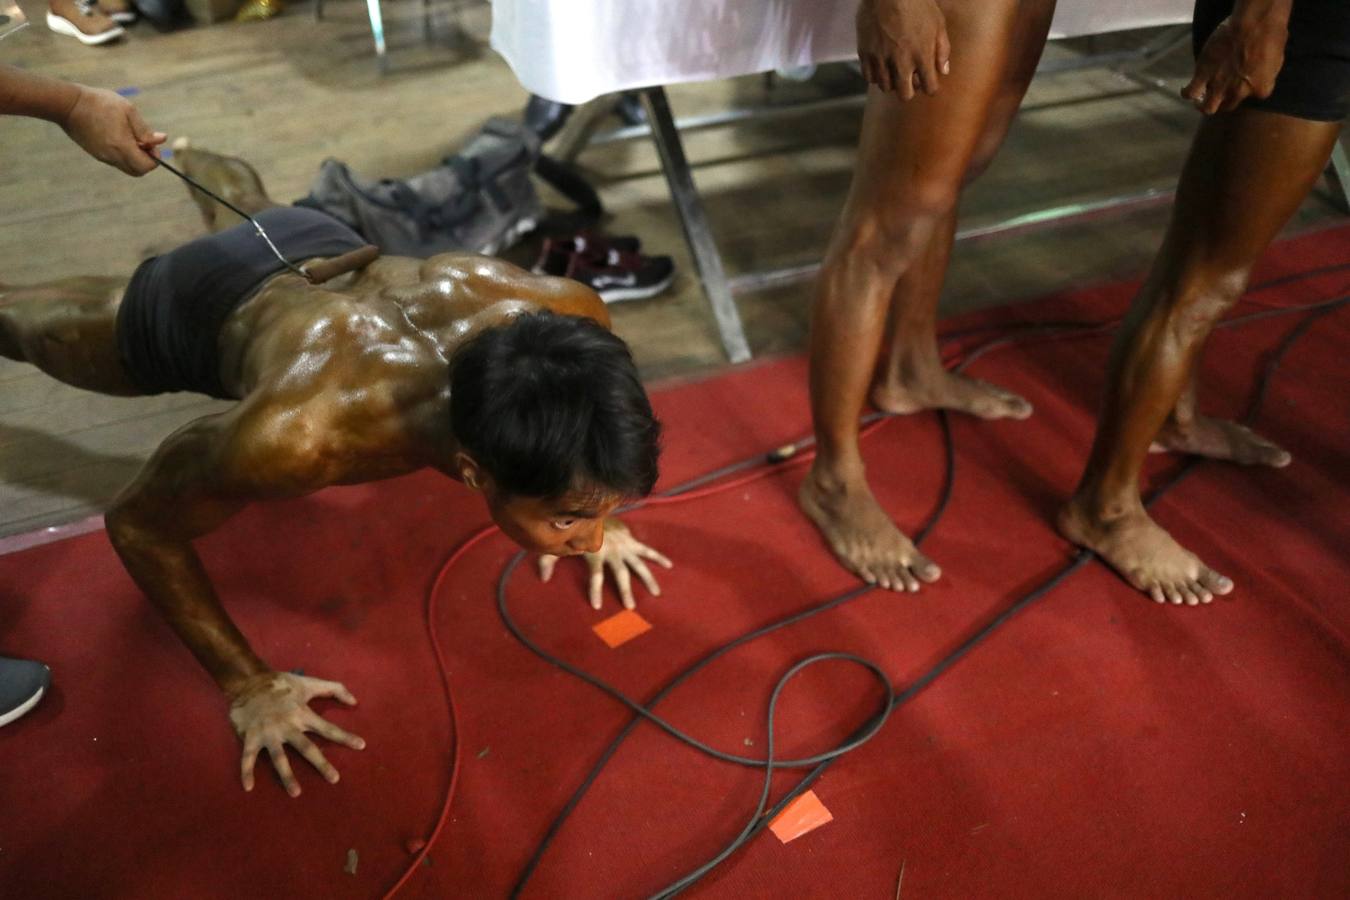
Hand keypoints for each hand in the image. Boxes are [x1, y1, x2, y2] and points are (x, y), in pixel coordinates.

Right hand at [61, 85, 166, 175]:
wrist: (68, 104)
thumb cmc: (99, 103)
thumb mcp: (128, 111)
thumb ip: (145, 129)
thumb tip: (161, 140)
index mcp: (122, 146)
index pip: (146, 166)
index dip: (154, 158)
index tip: (151, 143)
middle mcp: (112, 156)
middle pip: (137, 171)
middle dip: (145, 160)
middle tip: (143, 142)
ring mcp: (102, 157)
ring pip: (126, 167)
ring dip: (134, 157)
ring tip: (129, 136)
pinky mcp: (95, 154)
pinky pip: (115, 161)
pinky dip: (123, 155)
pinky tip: (118, 136)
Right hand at [228, 671, 365, 796]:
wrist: (249, 681)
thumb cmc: (282, 684)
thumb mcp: (309, 683)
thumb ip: (334, 689)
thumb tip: (355, 701)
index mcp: (302, 714)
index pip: (328, 728)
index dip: (345, 737)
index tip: (361, 746)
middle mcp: (288, 726)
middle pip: (307, 748)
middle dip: (321, 764)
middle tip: (334, 779)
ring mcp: (268, 733)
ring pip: (279, 758)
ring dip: (287, 776)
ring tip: (296, 793)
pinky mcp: (251, 737)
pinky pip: (248, 757)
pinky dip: (246, 772)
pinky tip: (248, 787)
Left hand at [538, 518, 672, 610]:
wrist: (589, 507)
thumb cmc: (572, 529)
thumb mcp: (558, 544)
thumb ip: (548, 560)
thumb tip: (544, 579)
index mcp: (595, 553)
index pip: (596, 575)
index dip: (596, 590)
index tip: (597, 606)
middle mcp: (612, 550)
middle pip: (620, 573)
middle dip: (625, 590)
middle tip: (630, 607)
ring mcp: (624, 545)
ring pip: (638, 564)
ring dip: (647, 579)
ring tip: (657, 593)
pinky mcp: (631, 540)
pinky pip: (646, 550)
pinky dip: (658, 556)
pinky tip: (669, 565)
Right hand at [856, 0, 950, 99]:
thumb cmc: (917, 4)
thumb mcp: (938, 24)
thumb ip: (942, 50)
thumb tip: (943, 71)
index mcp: (923, 56)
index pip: (929, 88)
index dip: (930, 88)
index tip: (927, 82)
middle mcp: (902, 62)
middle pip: (905, 94)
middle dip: (909, 90)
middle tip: (909, 81)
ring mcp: (881, 59)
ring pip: (886, 87)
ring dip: (891, 82)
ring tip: (893, 71)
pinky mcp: (866, 53)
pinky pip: (869, 77)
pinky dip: (875, 76)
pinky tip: (880, 66)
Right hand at [1182, 10, 1287, 113]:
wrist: (1252, 26)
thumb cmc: (1270, 36)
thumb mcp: (1278, 58)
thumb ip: (1267, 73)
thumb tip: (1259, 73)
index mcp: (1261, 89)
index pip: (1254, 95)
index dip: (1248, 87)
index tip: (1246, 78)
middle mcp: (1239, 93)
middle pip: (1228, 105)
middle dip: (1224, 100)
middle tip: (1219, 92)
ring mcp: (1219, 87)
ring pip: (1207, 107)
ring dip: (1203, 105)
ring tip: (1199, 99)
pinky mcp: (1203, 76)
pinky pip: (1190, 93)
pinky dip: (1188, 93)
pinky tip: (1186, 89)